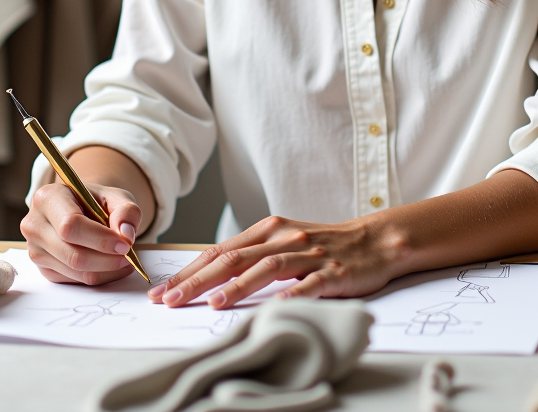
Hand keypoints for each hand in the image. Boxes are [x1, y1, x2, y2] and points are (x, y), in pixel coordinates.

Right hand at [22, 181, 142, 284]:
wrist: (81, 209)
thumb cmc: (96, 201)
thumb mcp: (116, 196)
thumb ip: (126, 211)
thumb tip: (126, 235)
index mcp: (48, 197)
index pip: (71, 224)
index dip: (100, 238)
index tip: (125, 244)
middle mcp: (35, 224)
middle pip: (72, 253)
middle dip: (106, 259)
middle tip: (129, 255)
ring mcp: (35, 249)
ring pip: (74, 270)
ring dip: (106, 270)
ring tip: (125, 259)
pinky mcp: (43, 269)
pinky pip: (74, 280)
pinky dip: (99, 276)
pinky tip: (111, 265)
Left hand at [148, 215, 406, 308]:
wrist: (375, 240)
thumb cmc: (324, 245)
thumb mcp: (284, 243)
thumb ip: (251, 255)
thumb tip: (207, 277)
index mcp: (270, 229)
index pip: (220, 251)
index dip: (189, 271)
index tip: (162, 291)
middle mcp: (286, 237)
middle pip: (235, 258)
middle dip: (198, 281)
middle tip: (170, 301)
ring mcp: (310, 254)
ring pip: (267, 268)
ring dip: (237, 286)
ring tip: (213, 304)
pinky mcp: (334, 272)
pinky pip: (311, 285)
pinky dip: (292, 296)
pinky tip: (275, 309)